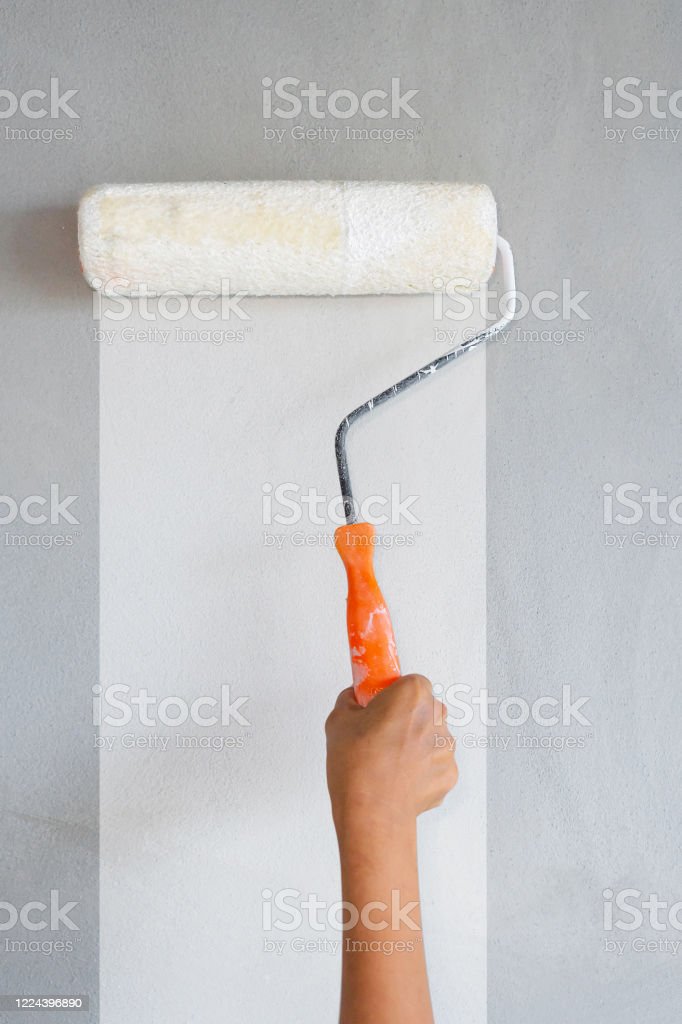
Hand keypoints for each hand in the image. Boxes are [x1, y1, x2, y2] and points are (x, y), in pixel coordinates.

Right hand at [325, 674, 457, 834]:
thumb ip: (350, 701)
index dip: (394, 694)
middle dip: (407, 717)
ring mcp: (446, 749)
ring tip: (387, 761)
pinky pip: (435, 764)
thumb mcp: (338, 720)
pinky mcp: (449, 775)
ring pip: (432, 737)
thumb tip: (354, 699)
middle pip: (425, 708)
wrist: (371, 813)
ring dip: (415, 744)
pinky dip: (421, 770)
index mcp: (412, 696)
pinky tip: (399, 778)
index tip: (380, 705)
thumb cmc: (357, 767)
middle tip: (382, 733)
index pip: (411, 682)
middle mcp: (436, 718)